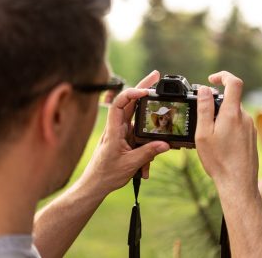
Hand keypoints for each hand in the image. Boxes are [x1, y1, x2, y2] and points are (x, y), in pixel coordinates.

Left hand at [79, 71, 169, 195]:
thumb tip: (166, 144)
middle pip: (130, 103)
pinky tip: (146, 168)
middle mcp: (117, 128)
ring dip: (150, 128)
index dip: (131, 93)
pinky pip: (140, 138)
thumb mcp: (130, 164)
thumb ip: (148, 153)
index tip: (146, 90)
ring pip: (138, 122)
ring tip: (160, 129)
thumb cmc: (106, 174)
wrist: (95, 185)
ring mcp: (122, 134)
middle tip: (156, 76)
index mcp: (114, 130)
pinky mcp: (126, 141)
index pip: (119, 104)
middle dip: (143, 90)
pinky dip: (147, 148)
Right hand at [195, 71, 258, 196]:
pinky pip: (238, 125)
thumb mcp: (203, 133)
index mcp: (232, 114)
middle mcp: (245, 117)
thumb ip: (204, 109)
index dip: (223, 76)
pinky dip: (228, 128)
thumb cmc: (218, 160)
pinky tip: (221, 145)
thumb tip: (204, 89)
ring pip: (234, 114)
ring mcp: (250, 128)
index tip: (211, 79)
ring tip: (212, 138)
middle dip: (216, 105)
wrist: (238, 183)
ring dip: (222, 119)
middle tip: (204, 122)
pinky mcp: (252, 137)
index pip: (234, 83)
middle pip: (230, 100)